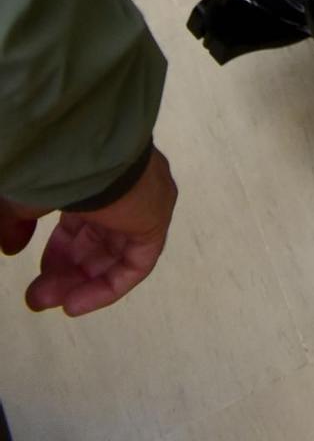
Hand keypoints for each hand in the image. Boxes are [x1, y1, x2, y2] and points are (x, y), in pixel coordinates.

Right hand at [2, 145, 176, 317]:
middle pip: (97, 241)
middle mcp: (126, 187)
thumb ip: (16, 219)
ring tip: (45, 300)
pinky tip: (73, 305)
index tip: (39, 270)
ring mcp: (144, 204)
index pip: (82, 217)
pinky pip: (134, 266)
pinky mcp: (155, 223)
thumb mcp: (30, 194)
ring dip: (78, 283)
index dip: (59, 248)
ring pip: (112, 256)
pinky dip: (105, 288)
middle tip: (37, 295)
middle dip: (65, 271)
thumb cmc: (60, 166)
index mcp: (100, 173)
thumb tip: (10, 246)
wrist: (92, 152)